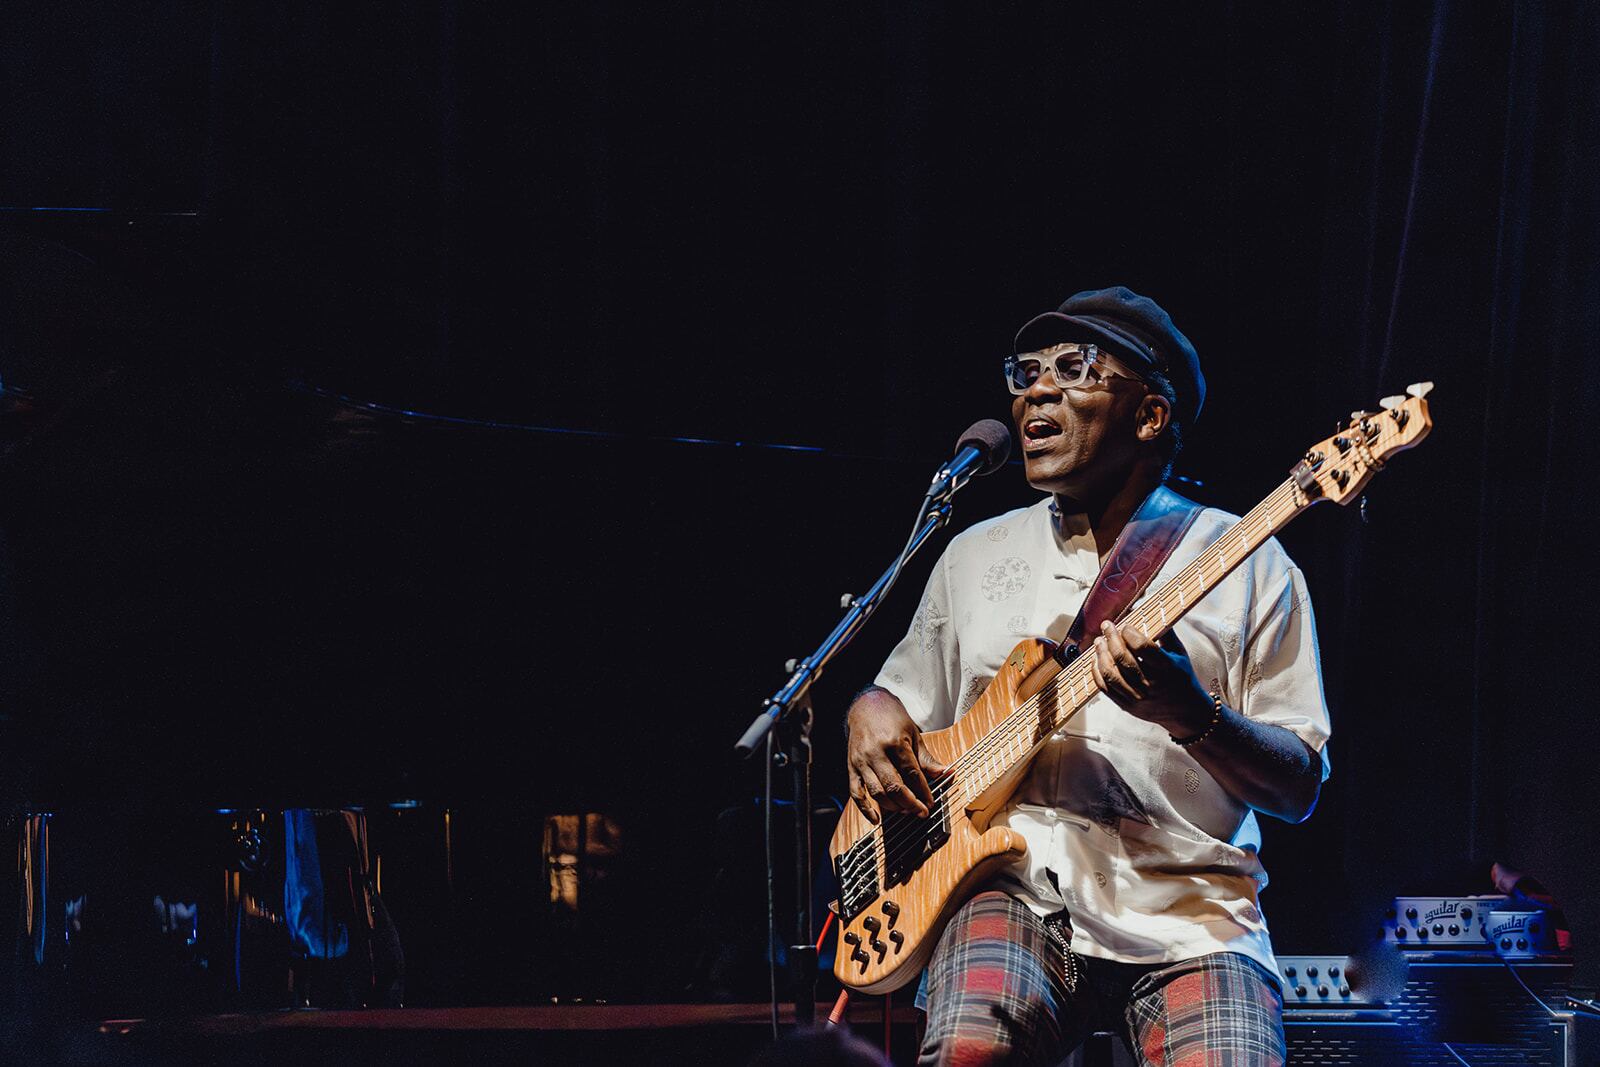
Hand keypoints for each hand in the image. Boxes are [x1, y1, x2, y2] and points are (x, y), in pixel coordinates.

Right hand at [845, 688, 947, 823]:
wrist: (866, 706)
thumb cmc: (892, 719)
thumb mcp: (913, 735)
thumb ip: (927, 758)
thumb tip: (946, 774)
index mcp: (895, 742)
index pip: (912, 773)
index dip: (923, 792)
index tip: (930, 803)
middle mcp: (876, 752)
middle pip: (894, 786)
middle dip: (910, 803)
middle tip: (921, 812)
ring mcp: (862, 761)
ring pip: (877, 792)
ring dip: (893, 806)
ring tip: (905, 811)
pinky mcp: (851, 767)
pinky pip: (856, 793)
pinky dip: (865, 809)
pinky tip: (876, 819)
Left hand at [1088, 620, 1213, 735]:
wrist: (1185, 712)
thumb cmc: (1181, 676)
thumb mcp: (1179, 653)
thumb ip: (1165, 632)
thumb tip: (1149, 610)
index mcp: (1166, 668)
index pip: (1142, 646)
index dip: (1129, 632)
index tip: (1124, 625)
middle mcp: (1151, 684)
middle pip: (1123, 657)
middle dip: (1111, 637)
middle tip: (1106, 626)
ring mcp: (1137, 697)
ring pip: (1110, 673)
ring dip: (1100, 654)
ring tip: (1099, 641)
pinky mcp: (1127, 706)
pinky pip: (1105, 688)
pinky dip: (1097, 671)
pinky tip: (1096, 659)